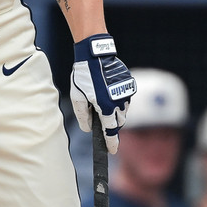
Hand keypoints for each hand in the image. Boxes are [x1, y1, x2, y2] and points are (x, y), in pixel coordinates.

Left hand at [69, 34, 135, 153]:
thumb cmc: (84, 76)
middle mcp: (119, 102)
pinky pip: (125, 99)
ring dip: (115, 112)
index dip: (111, 143)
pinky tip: (108, 93)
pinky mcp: (129, 85)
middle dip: (112, 125)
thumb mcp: (77, 97)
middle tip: (102, 123)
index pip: (110, 131)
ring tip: (102, 103)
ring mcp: (125, 93)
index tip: (112, 151)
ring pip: (123, 111)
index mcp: (105, 107)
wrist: (96, 55)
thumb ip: (83, 116)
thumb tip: (89, 128)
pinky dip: (118, 101)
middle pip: (118, 122)